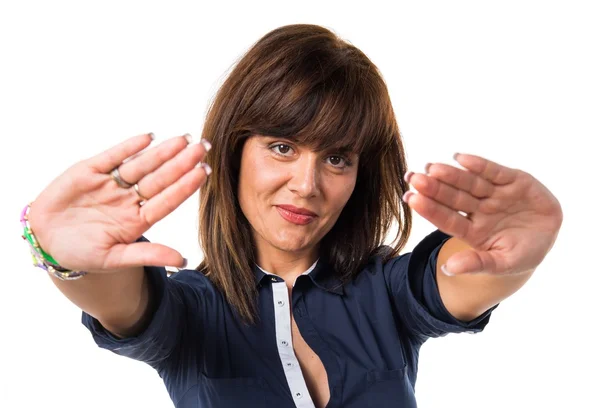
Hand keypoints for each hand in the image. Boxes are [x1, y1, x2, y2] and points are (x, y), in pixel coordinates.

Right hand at [28, 133, 211, 271]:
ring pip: (142, 165)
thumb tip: (182, 262)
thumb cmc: (81, 253)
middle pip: (160, 178)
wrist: (44, 240)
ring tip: (183, 139)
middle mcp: (130, 198)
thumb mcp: (114, 258)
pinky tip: (148, 138)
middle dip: (181, 163)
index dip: (185, 186)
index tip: (204, 172)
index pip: (167, 200)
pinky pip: (113, 156)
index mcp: (138, 219)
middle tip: (202, 147)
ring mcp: (112, 183)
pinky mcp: (91, 170)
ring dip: (162, 152)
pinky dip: (129, 147)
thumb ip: (147, 255)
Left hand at [403, 153, 562, 275]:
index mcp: (473, 231)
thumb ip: (477, 264)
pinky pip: (493, 171)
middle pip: (453, 199)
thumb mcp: (503, 263)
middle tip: (414, 179)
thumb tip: (447, 269)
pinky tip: (460, 158)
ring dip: (452, 175)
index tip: (411, 200)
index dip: (430, 210)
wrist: (550, 236)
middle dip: (434, 189)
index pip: (447, 220)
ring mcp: (494, 194)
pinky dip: (479, 165)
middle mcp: (479, 210)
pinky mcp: (512, 180)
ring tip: (433, 167)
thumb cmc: (523, 253)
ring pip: (470, 183)